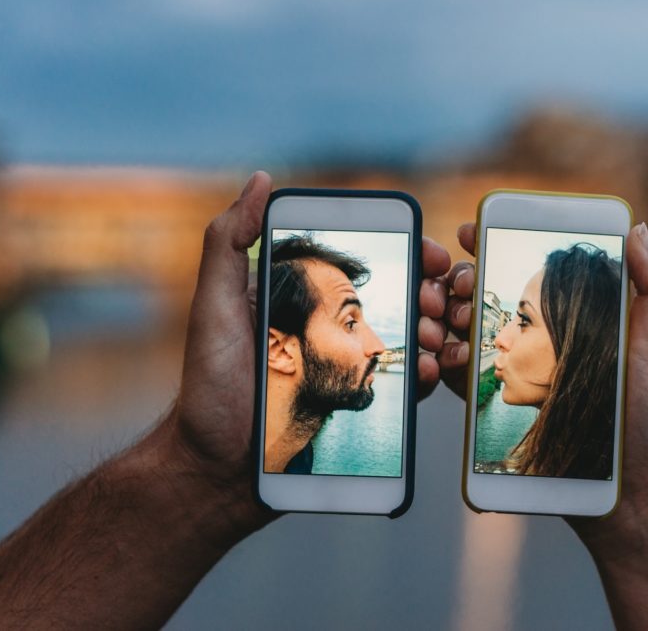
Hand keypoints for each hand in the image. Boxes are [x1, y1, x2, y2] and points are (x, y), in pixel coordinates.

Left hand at [168, 172, 451, 535]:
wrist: (217, 467)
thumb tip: (261, 180)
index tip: (431, 255)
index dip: (407, 253)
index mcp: (304, 295)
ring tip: (436, 337)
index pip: (367, 262)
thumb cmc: (210, 383)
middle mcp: (332, 326)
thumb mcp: (214, 305)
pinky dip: (428, 375)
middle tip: (437, 302)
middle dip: (431, 293)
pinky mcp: (359, 406)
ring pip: (411, 339)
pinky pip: (404, 386)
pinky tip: (431, 372)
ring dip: (437, 331)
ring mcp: (349, 366)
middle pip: (400, 298)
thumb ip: (230, 242)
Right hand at [438, 222, 647, 544]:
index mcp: (564, 318)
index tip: (467, 230)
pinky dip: (438, 363)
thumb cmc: (645, 417)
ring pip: (458, 332)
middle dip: (454, 281)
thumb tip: (637, 229)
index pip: (520, 270)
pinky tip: (440, 357)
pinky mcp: (491, 408)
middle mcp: (531, 340)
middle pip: (479, 296)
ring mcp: (508, 373)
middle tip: (452, 285)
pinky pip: (456, 379)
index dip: (488, 246)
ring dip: (439, 317)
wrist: (622, 489)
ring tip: (444, 319)